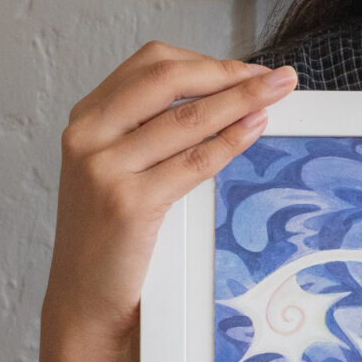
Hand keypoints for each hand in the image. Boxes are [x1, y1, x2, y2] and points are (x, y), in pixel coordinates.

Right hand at [44, 43, 296, 344]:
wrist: (84, 300)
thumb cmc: (110, 236)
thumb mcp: (116, 169)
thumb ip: (149, 132)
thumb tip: (224, 98)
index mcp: (86, 119)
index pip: (150, 64)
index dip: (205, 61)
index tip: (247, 70)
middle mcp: (88, 135)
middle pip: (167, 79)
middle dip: (228, 73)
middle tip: (274, 77)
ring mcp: (104, 168)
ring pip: (186, 119)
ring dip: (241, 100)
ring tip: (277, 95)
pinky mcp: (127, 203)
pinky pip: (193, 162)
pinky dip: (230, 141)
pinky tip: (255, 129)